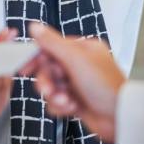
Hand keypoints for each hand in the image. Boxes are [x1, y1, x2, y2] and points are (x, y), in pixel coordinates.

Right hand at [20, 22, 125, 141]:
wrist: (119, 117)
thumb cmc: (105, 86)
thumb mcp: (76, 59)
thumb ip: (52, 42)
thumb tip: (35, 26)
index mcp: (82, 49)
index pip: (51, 48)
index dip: (36, 58)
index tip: (24, 67)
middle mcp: (80, 65)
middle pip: (48, 69)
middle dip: (47, 81)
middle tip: (49, 89)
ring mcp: (77, 84)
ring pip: (51, 87)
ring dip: (54, 96)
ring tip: (65, 101)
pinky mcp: (76, 101)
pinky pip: (56, 102)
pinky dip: (61, 106)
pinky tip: (72, 108)